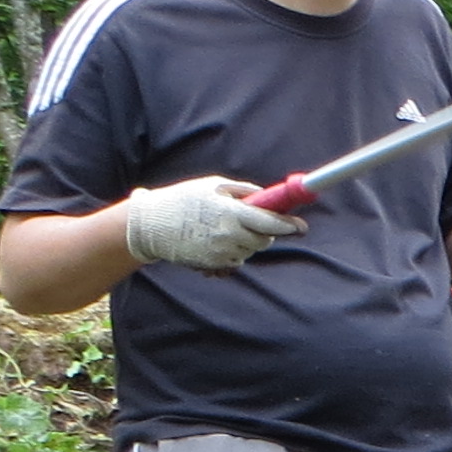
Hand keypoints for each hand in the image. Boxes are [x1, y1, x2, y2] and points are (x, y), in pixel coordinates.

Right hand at [123, 175, 305, 273]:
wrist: (149, 226)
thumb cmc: (183, 200)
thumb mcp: (213, 186)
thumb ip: (243, 191)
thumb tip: (266, 196)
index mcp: (232, 213)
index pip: (271, 223)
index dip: (290, 225)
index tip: (302, 227)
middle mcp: (230, 236)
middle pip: (265, 240)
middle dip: (265, 231)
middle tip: (252, 221)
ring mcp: (221, 253)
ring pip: (251, 250)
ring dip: (247, 241)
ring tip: (225, 228)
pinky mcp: (213, 265)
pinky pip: (235, 260)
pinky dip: (233, 251)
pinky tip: (214, 240)